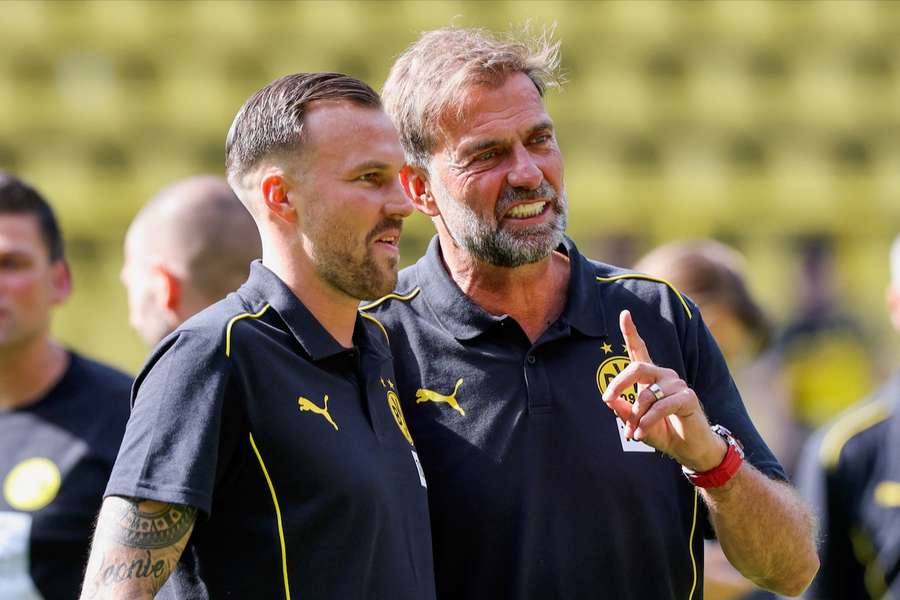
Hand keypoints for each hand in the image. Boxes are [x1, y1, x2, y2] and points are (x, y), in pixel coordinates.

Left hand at [601, 310, 725, 471]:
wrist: (690, 449)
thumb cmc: (663, 432)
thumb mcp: (636, 423)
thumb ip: (624, 412)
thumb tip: (610, 401)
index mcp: (651, 377)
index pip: (640, 349)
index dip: (631, 331)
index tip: (624, 313)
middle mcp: (664, 376)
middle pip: (637, 368)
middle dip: (618, 383)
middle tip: (607, 399)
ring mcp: (677, 385)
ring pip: (646, 394)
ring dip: (635, 416)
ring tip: (632, 433)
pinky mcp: (688, 398)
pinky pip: (660, 406)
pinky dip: (647, 421)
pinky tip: (641, 433)